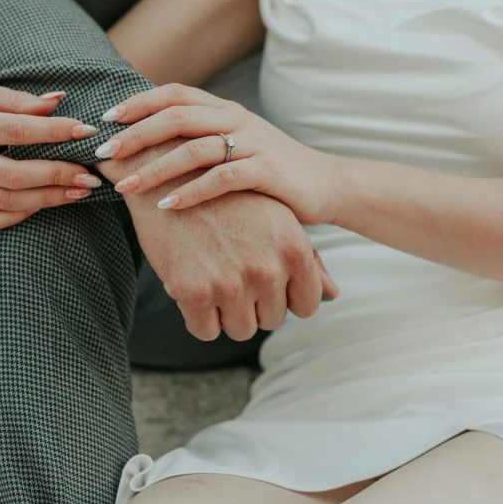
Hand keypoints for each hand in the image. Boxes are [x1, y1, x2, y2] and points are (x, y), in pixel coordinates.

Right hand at [0, 81, 104, 230]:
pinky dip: (15, 218)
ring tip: (79, 192)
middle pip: (12, 175)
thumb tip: (57, 102)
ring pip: (3, 202)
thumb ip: (15, 100)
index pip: (14, 130)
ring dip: (46, 200)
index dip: (53, 132)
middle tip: (91, 175)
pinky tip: (41, 207)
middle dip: (57, 176)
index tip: (85, 131)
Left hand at [94, 83, 340, 223]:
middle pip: (177, 117)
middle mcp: (237, 120)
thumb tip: (148, 142)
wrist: (326, 184)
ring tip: (128, 186)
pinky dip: (191, 192)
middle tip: (105, 152)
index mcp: (226, 110)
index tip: (106, 119)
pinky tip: (169, 206)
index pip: (175, 94)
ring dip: (156, 168)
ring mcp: (254, 143)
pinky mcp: (268, 171)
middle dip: (136, 134)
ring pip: (195, 148)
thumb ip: (201, 138)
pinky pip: (222, 179)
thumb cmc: (271, 170)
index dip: (138, 102)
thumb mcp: (236, 144)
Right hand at [96, 140, 339, 341]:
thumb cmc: (230, 195)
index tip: (268, 282)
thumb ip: (309, 260)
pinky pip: (205, 331)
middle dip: (256, 304)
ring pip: (241, 329)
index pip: (308, 305)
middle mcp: (267, 269)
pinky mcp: (193, 292)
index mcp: (293, 248)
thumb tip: (332, 295)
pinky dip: (199, 317)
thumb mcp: (277, 218)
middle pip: (272, 319)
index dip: (287, 298)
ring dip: (228, 313)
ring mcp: (230, 283)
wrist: (170, 172)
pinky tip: (194, 286)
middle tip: (234, 272)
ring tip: (215, 277)